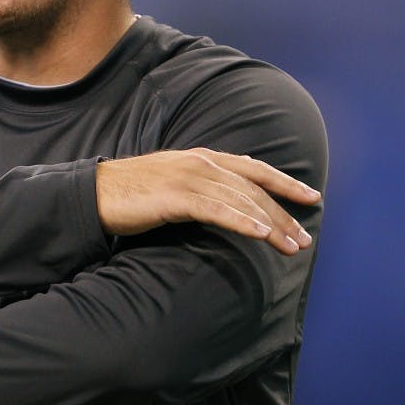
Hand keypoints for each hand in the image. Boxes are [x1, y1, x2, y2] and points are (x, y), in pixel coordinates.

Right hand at [95, 148, 320, 254]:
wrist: (94, 193)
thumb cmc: (130, 194)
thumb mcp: (172, 184)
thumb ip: (199, 188)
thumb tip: (223, 204)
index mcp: (201, 158)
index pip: (252, 169)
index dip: (283, 182)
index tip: (311, 196)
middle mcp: (200, 163)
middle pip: (253, 188)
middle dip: (283, 213)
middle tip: (305, 237)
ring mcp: (189, 177)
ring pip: (241, 200)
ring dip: (271, 224)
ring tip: (292, 246)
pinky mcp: (176, 196)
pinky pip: (217, 210)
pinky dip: (242, 222)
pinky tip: (260, 235)